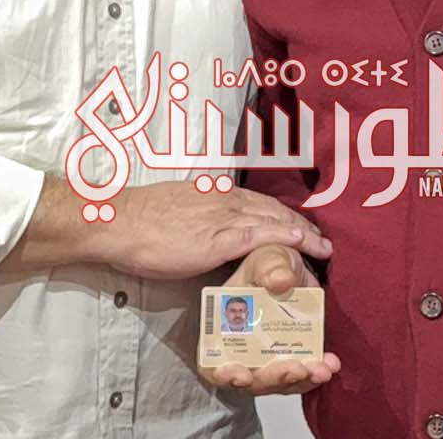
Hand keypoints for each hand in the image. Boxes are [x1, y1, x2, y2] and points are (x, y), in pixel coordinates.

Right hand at [92, 181, 331, 281]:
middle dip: (302, 226)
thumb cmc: (141, 219)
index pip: (262, 203)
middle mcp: (226, 200)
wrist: (119, 221)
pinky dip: (283, 237)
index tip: (302, 227)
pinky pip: (258, 236)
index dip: (286, 215)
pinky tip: (301, 242)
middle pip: (276, 210)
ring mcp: (223, 218)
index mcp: (217, 193)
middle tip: (322, 241)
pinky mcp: (216, 239)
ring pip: (274, 222)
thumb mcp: (178, 209)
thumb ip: (200, 215)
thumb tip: (207, 227)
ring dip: (303, 235)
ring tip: (322, 248)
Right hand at [201, 244, 341, 394]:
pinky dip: (317, 372)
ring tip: (322, 369)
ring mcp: (270, 358)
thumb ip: (270, 265)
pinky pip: (303, 375)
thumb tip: (280, 281)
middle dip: (274, 377)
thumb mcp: (267, 257)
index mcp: (224, 328)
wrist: (297, 269)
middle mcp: (244, 350)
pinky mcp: (294, 359)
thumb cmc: (271, 264)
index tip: (242, 375)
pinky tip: (331, 363)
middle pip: (252, 378)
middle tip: (297, 368)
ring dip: (301, 380)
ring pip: (280, 382)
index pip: (213, 363)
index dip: (223, 374)